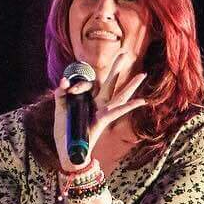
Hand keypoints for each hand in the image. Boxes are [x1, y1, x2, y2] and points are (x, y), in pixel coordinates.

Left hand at [52, 53, 147, 168]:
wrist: (67, 150)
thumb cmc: (65, 132)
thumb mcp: (60, 110)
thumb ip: (60, 95)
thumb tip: (63, 80)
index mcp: (87, 101)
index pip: (87, 84)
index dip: (76, 84)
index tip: (65, 86)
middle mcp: (97, 104)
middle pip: (110, 83)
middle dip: (117, 68)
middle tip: (126, 53)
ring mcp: (102, 112)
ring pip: (119, 96)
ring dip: (131, 85)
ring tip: (143, 74)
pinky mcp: (103, 120)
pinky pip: (118, 111)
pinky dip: (130, 106)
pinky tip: (143, 101)